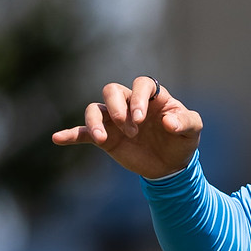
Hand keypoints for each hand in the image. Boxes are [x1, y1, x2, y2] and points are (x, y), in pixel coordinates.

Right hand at [52, 76, 203, 179]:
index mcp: (153, 96)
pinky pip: (83, 132)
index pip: (142, 85)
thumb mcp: (192, 131)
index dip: (139, 99)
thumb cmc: (182, 141)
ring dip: (95, 122)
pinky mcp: (106, 138)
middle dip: (117, 108)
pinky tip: (58, 138)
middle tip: (131, 131)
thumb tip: (168, 123)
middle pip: (113, 91)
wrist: (172, 166)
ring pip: (95, 109)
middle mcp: (130, 103)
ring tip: (101, 139)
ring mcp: (115, 120)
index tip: (140, 119)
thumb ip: (186, 122)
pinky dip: (71, 135)